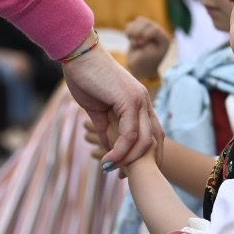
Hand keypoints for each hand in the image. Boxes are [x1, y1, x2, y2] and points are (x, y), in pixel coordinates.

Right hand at [61, 42, 162, 166]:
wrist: (77, 54)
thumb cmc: (84, 77)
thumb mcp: (96, 109)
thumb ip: (105, 127)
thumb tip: (107, 146)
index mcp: (139, 102)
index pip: (153, 132)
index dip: (146, 153)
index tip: (131, 170)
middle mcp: (144, 101)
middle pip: (155, 139)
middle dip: (145, 162)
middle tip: (127, 178)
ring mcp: (139, 100)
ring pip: (143, 140)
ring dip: (128, 160)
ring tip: (114, 171)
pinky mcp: (129, 100)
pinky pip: (129, 133)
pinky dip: (120, 150)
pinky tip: (108, 160)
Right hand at [124, 16, 172, 82]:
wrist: (139, 69)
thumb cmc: (143, 66)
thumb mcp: (145, 60)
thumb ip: (145, 50)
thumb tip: (142, 41)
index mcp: (164, 41)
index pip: (155, 30)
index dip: (145, 34)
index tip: (139, 44)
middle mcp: (159, 34)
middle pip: (147, 23)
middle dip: (138, 32)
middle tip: (135, 43)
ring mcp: (150, 30)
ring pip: (140, 20)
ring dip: (132, 30)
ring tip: (131, 40)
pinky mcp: (141, 30)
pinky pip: (133, 23)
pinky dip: (129, 29)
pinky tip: (129, 39)